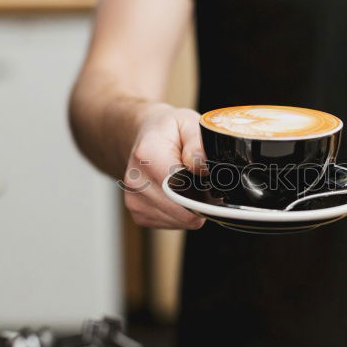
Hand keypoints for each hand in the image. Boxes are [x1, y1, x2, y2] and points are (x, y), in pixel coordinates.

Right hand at [122, 104, 205, 229]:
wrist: (145, 136)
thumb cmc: (169, 131)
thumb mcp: (187, 122)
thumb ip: (198, 143)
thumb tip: (202, 166)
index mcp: (147, 156)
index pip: (179, 190)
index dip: (202, 192)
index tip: (211, 183)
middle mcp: (136, 182)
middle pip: (181, 210)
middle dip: (200, 201)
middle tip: (203, 183)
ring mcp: (135, 201)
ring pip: (180, 221)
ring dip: (190, 208)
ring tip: (187, 185)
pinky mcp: (138, 214)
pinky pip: (171, 224)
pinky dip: (181, 214)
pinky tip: (178, 195)